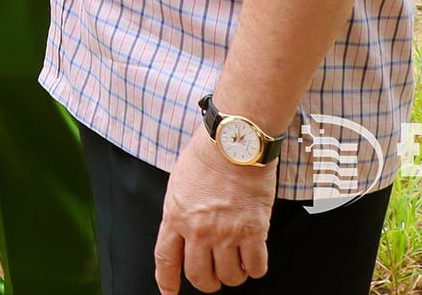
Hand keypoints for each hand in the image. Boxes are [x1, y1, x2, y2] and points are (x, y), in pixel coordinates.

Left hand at [155, 129, 273, 292]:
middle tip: (213, 277)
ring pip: (230, 277)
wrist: (235, 141)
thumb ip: (179, 213)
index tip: (169, 293)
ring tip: (235, 263)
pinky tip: (253, 258)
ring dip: (233, 275)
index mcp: (175, 217)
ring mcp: (227, 233)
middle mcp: (199, 230)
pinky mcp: (254, 231)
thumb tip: (183, 233)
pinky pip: (256, 266)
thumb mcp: (178, 184)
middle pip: (200, 277)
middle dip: (207, 282)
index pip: (166, 260)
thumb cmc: (207, 155)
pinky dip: (255, 268)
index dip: (167, 282)